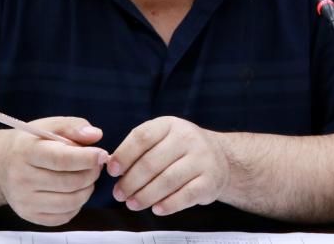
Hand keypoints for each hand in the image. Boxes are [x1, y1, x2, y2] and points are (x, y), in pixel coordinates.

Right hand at [0, 116, 107, 225]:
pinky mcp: (29, 215)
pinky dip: (77, 204)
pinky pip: (64, 216)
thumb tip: (96, 136)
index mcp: (26, 151)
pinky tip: (75, 191)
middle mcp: (22, 178)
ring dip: (87, 189)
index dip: (86, 158)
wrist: (0, 163)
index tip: (102, 154)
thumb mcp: (48, 125)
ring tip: (87, 177)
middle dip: (90, 173)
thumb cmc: (30, 142)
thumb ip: (73, 126)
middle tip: (96, 164)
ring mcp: (24, 200)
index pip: (61, 159)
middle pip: (69, 183)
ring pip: (70, 202)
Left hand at [107, 116, 229, 215]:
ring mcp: (201, 159)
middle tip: (119, 194)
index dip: (124, 155)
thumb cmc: (181, 150)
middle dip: (131, 181)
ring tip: (132, 204)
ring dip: (145, 196)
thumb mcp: (162, 138)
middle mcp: (187, 138)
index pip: (142, 137)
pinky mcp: (210, 181)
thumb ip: (139, 148)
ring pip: (166, 181)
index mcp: (170, 124)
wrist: (221, 158)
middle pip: (151, 162)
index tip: (112, 171)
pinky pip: (185, 196)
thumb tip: (112, 164)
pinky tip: (156, 209)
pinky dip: (168, 204)